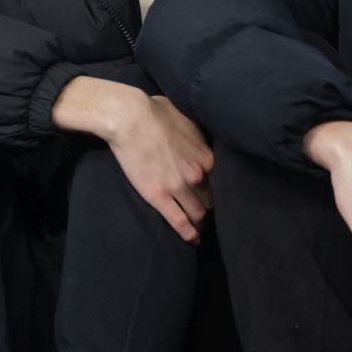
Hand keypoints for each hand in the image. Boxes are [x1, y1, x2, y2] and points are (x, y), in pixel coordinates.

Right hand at [55, 77, 214, 242]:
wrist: (130, 117)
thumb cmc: (154, 110)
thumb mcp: (186, 117)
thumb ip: (197, 132)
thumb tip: (198, 132)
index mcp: (206, 156)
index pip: (221, 182)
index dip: (218, 190)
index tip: (214, 194)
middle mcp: (197, 175)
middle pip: (211, 200)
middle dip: (209, 207)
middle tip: (206, 213)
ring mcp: (179, 187)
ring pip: (198, 213)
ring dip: (200, 222)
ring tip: (199, 228)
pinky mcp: (159, 197)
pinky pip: (180, 222)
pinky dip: (189, 234)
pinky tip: (193, 240)